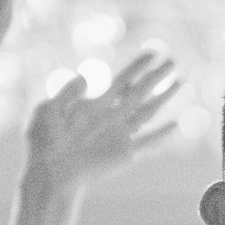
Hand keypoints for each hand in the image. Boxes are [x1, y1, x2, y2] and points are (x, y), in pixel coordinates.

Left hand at [23, 48, 178, 195]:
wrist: (50, 172)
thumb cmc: (43, 141)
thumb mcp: (48, 111)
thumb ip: (66, 93)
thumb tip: (84, 77)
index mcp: (94, 104)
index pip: (122, 80)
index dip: (137, 66)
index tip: (153, 52)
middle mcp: (111, 116)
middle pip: (140, 91)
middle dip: (157, 76)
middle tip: (173, 61)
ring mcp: (120, 135)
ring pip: (149, 111)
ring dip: (164, 97)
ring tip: (181, 82)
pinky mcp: (125, 154)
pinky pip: (148, 142)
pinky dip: (162, 134)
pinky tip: (175, 125)